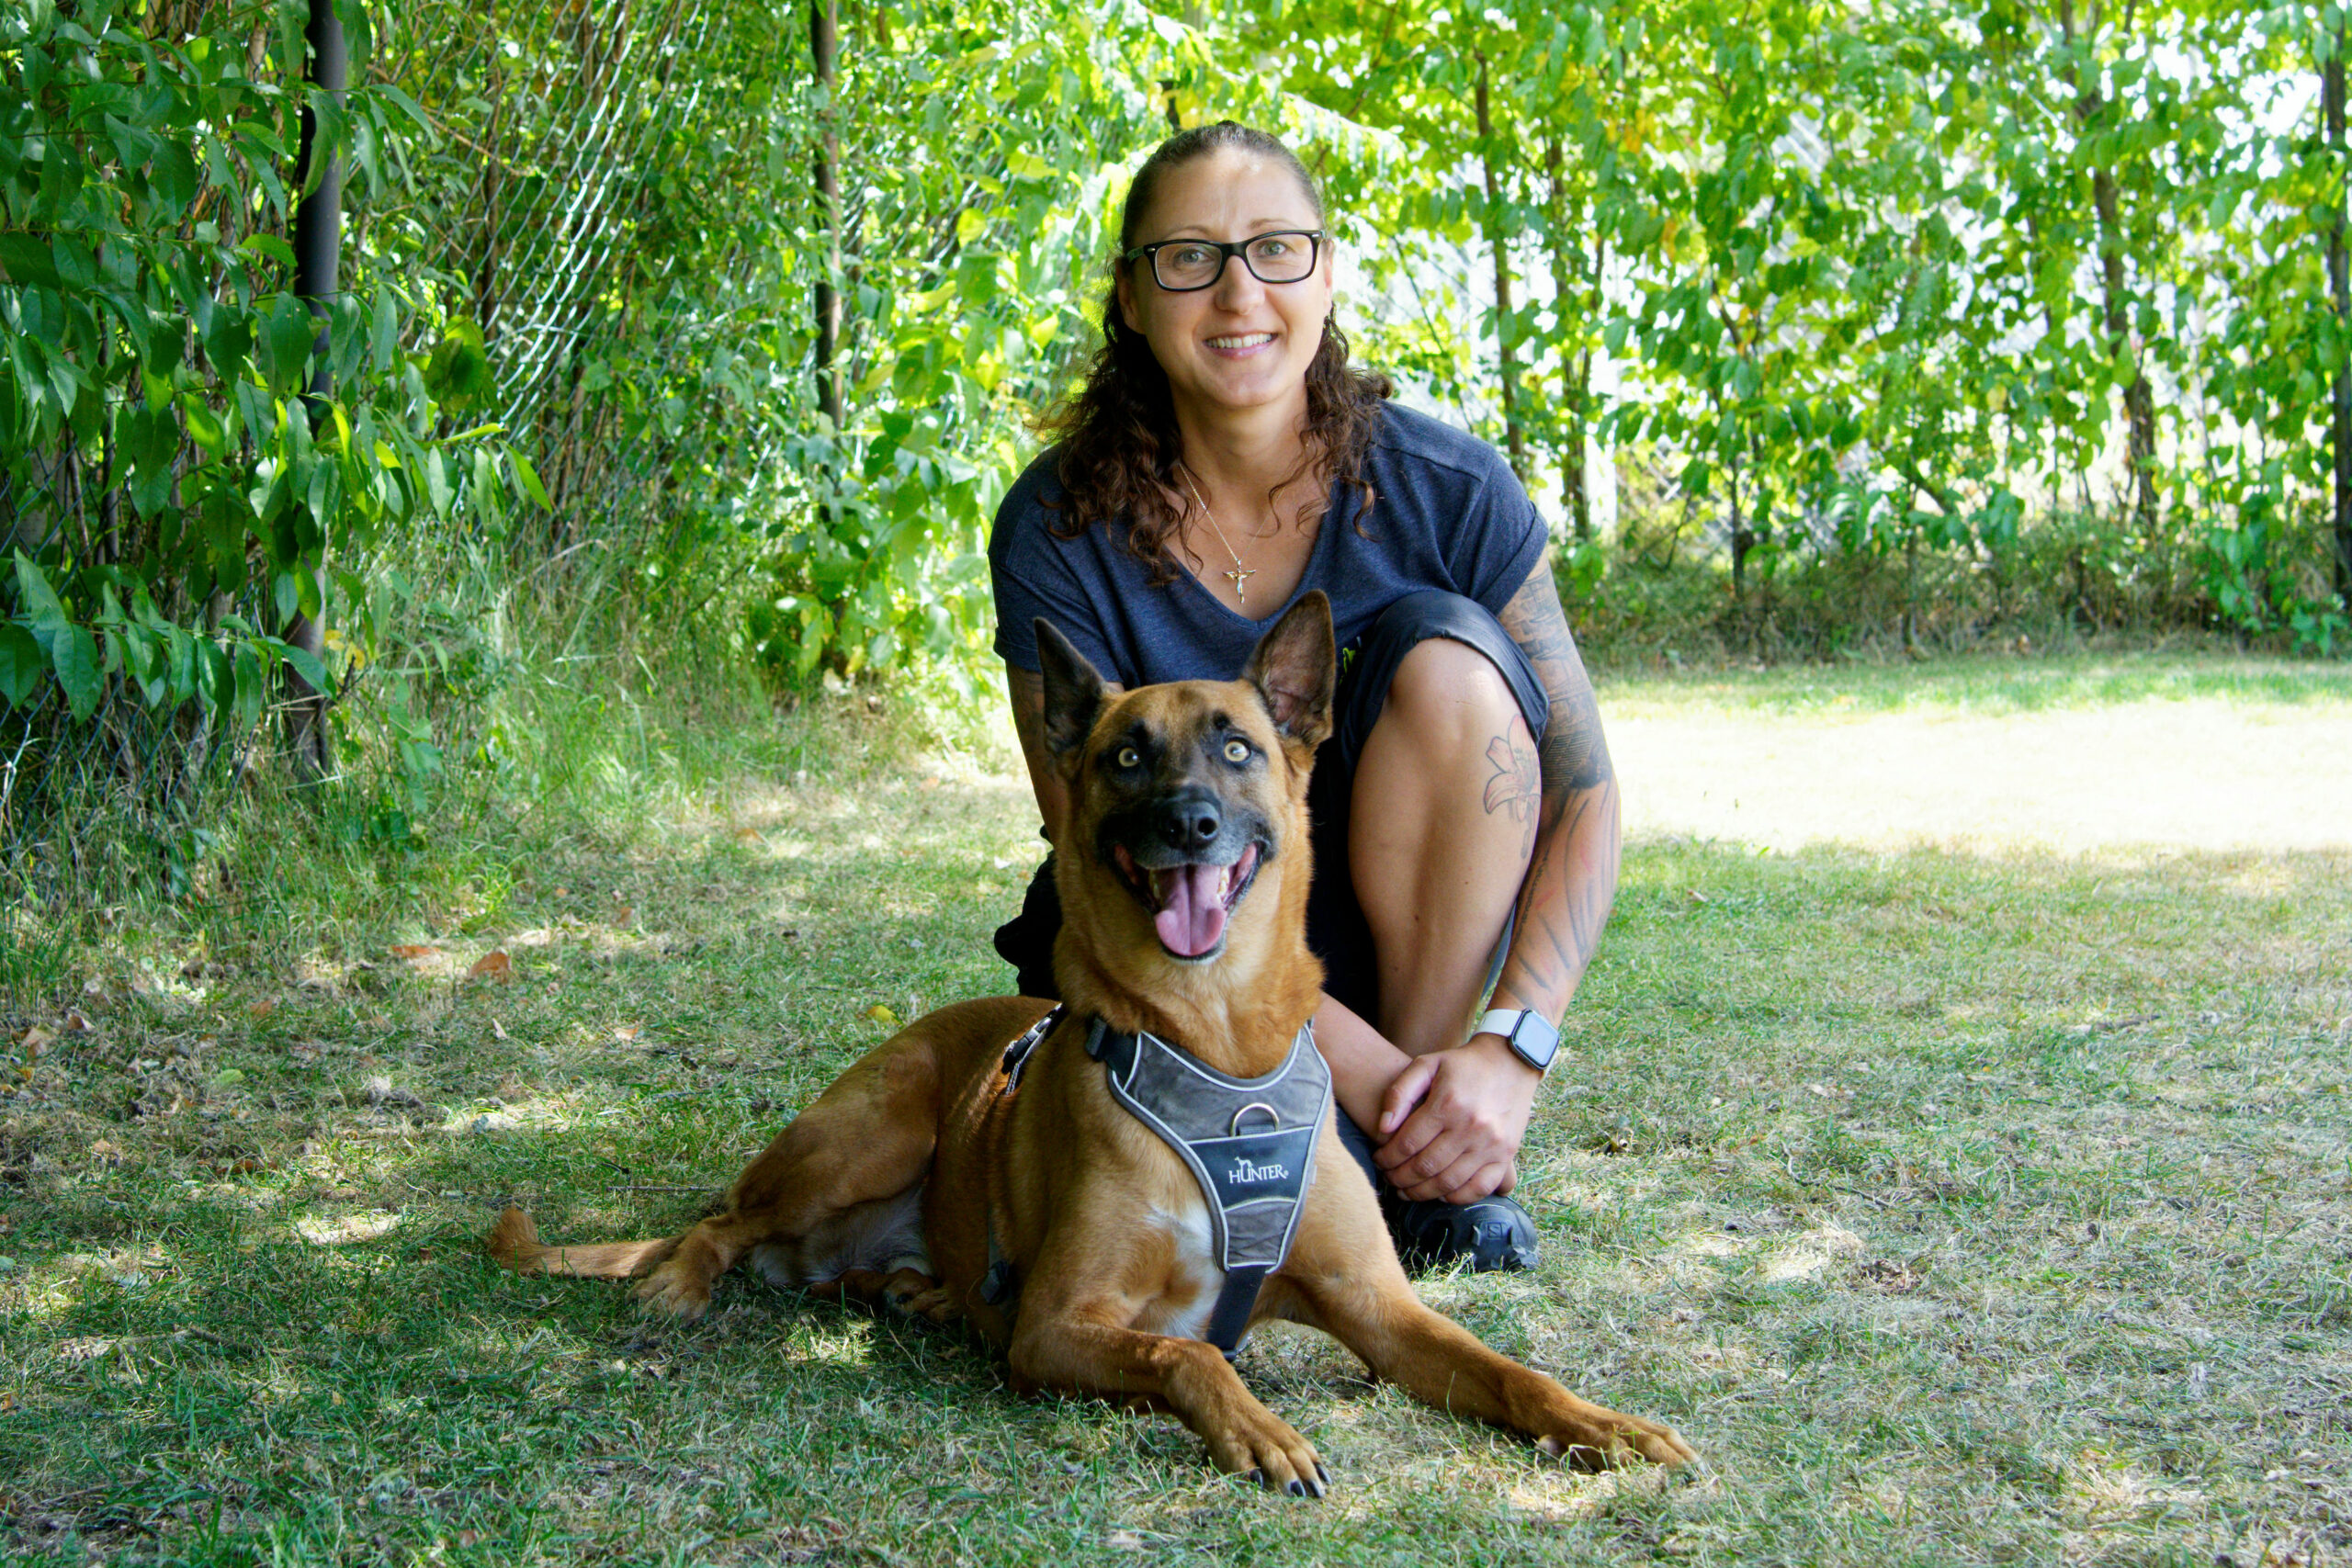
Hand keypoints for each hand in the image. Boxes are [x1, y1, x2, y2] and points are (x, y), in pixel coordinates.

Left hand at [1373, 1034, 1540, 1203]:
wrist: (1510, 1062)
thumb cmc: (1462, 1065)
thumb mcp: (1426, 1064)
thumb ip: (1400, 1093)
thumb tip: (1383, 1128)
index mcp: (1448, 1104)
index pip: (1407, 1144)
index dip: (1387, 1158)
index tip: (1379, 1160)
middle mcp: (1471, 1127)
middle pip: (1425, 1167)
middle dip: (1400, 1178)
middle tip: (1389, 1178)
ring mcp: (1491, 1144)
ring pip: (1448, 1182)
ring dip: (1422, 1192)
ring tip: (1407, 1190)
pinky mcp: (1506, 1155)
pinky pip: (1478, 1188)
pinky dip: (1456, 1197)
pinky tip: (1439, 1193)